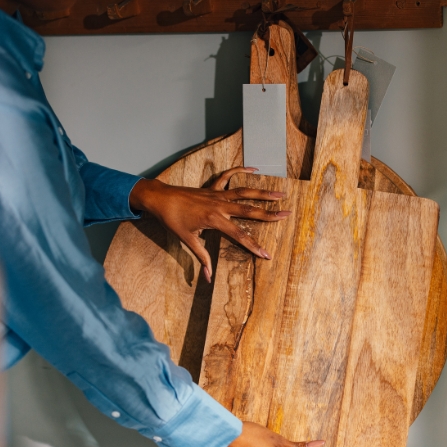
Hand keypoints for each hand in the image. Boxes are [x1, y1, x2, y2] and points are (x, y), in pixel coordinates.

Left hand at [129, 167, 290, 281]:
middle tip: (286, 214)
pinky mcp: (212, 187)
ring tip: (280, 192)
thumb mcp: (187, 240)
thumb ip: (201, 258)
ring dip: (263, 192)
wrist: (160, 199)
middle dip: (269, 214)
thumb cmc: (172, 220)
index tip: (267, 254)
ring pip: (245, 192)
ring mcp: (217, 194)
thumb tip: (208, 277)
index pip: (240, 236)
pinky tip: (254, 169)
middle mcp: (220, 205)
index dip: (254, 246)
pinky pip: (229, 176)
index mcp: (215, 220)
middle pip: (249, 210)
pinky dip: (241, 170)